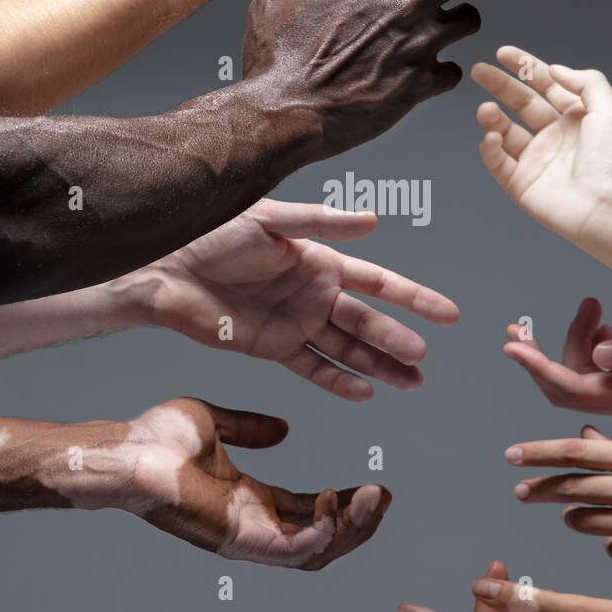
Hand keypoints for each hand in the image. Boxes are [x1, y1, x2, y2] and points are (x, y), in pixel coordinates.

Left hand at [119, 398, 389, 569]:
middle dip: (359, 522)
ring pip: (315, 552)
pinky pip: (293, 551)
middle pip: (321, 539)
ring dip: (351, 529)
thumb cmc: (156, 440)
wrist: (127, 452)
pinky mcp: (239, 542)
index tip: (373, 485)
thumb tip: (284, 429)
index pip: (308, 511)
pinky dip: (321, 532)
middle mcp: (251, 526)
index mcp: (248, 501)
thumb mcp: (217, 424)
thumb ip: (252, 429)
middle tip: (384, 496)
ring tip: (373, 497)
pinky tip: (335, 501)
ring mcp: (246, 538)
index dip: (344, 503)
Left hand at [129, 199, 458, 400]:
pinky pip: (312, 368)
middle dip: (397, 340)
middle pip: (366, 321)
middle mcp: (313, 293)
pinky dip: (337, 381)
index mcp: (318, 259)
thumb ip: (320, 223)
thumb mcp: (268, 219)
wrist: (163, 266)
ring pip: (347, 349)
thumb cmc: (211, 232)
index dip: (413, 297)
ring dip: (378, 365)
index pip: (377, 281)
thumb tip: (373, 223)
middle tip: (424, 359)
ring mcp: (295, 322)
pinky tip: (364, 392)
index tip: (448, 314)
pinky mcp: (271, 348)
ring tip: (411, 382)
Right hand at [245, 0, 499, 158]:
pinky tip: (433, 72)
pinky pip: (453, 72)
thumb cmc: (278, 58)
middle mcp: (403, 5)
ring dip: (464, 19)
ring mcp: (417, 46)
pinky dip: (445, 71)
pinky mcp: (419, 86)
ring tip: (455, 22)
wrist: (288, 114)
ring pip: (469, 21)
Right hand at [472, 50, 611, 247]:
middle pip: (520, 103)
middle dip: (499, 85)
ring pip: (505, 132)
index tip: (503, 53)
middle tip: (479, 71)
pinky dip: (491, 150)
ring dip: (492, 118)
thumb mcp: (610, 110)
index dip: (524, 67)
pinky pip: (499, 164)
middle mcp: (554, 137)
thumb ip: (586, 82)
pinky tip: (492, 138)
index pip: (544, 85)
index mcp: (575, 118)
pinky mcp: (522, 185)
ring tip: (486, 110)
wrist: (611, 209)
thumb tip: (555, 69)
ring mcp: (537, 161)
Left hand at [504, 300, 611, 422]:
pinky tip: (602, 321)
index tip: (511, 347)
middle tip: (519, 326)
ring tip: (593, 306)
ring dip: (573, 340)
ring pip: (579, 374)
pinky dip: (588, 344)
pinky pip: (595, 370)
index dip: (538, 367)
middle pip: (565, 387)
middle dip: (539, 357)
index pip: (574, 388)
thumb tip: (600, 353)